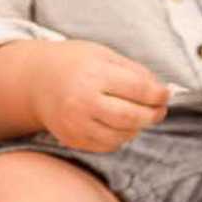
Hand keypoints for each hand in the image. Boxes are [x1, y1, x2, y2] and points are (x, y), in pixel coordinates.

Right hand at [29, 40, 169, 152]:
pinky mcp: (72, 139)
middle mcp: (82, 102)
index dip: (159, 94)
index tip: (165, 94)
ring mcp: (75, 124)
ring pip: (122, 136)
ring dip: (136, 127)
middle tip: (158, 110)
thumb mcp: (104, 55)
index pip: (139, 90)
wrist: (36, 81)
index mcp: (93, 75)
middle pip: (133, 117)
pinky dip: (119, 136)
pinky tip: (117, 124)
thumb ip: (134, 72)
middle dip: (153, 115)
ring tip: (137, 115)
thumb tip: (163, 92)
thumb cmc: (75, 64)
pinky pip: (107, 145)